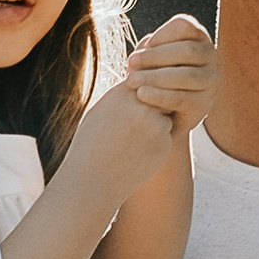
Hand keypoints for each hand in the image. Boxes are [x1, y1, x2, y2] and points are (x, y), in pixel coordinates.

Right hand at [66, 61, 193, 203]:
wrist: (92, 181)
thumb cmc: (90, 145)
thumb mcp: (100, 110)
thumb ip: (124, 96)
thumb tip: (139, 82)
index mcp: (124, 92)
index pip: (147, 77)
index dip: (144, 88)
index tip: (136, 100)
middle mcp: (143, 104)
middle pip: (161, 93)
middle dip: (156, 103)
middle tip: (137, 122)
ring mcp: (156, 124)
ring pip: (166, 115)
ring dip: (157, 124)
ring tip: (133, 141)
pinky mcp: (165, 144)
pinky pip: (168, 136)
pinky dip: (158, 143)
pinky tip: (138, 154)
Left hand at [121, 12, 216, 134]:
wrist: (162, 112)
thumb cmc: (156, 74)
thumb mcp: (154, 56)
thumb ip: (152, 48)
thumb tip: (147, 47)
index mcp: (199, 39)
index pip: (186, 26)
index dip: (164, 33)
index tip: (145, 44)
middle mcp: (211, 58)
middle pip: (187, 51)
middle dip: (156, 56)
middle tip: (131, 63)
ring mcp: (210, 83)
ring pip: (186, 76)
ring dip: (156, 77)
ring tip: (132, 80)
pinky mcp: (202, 106)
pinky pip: (181, 99)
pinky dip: (159, 95)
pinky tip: (141, 94)